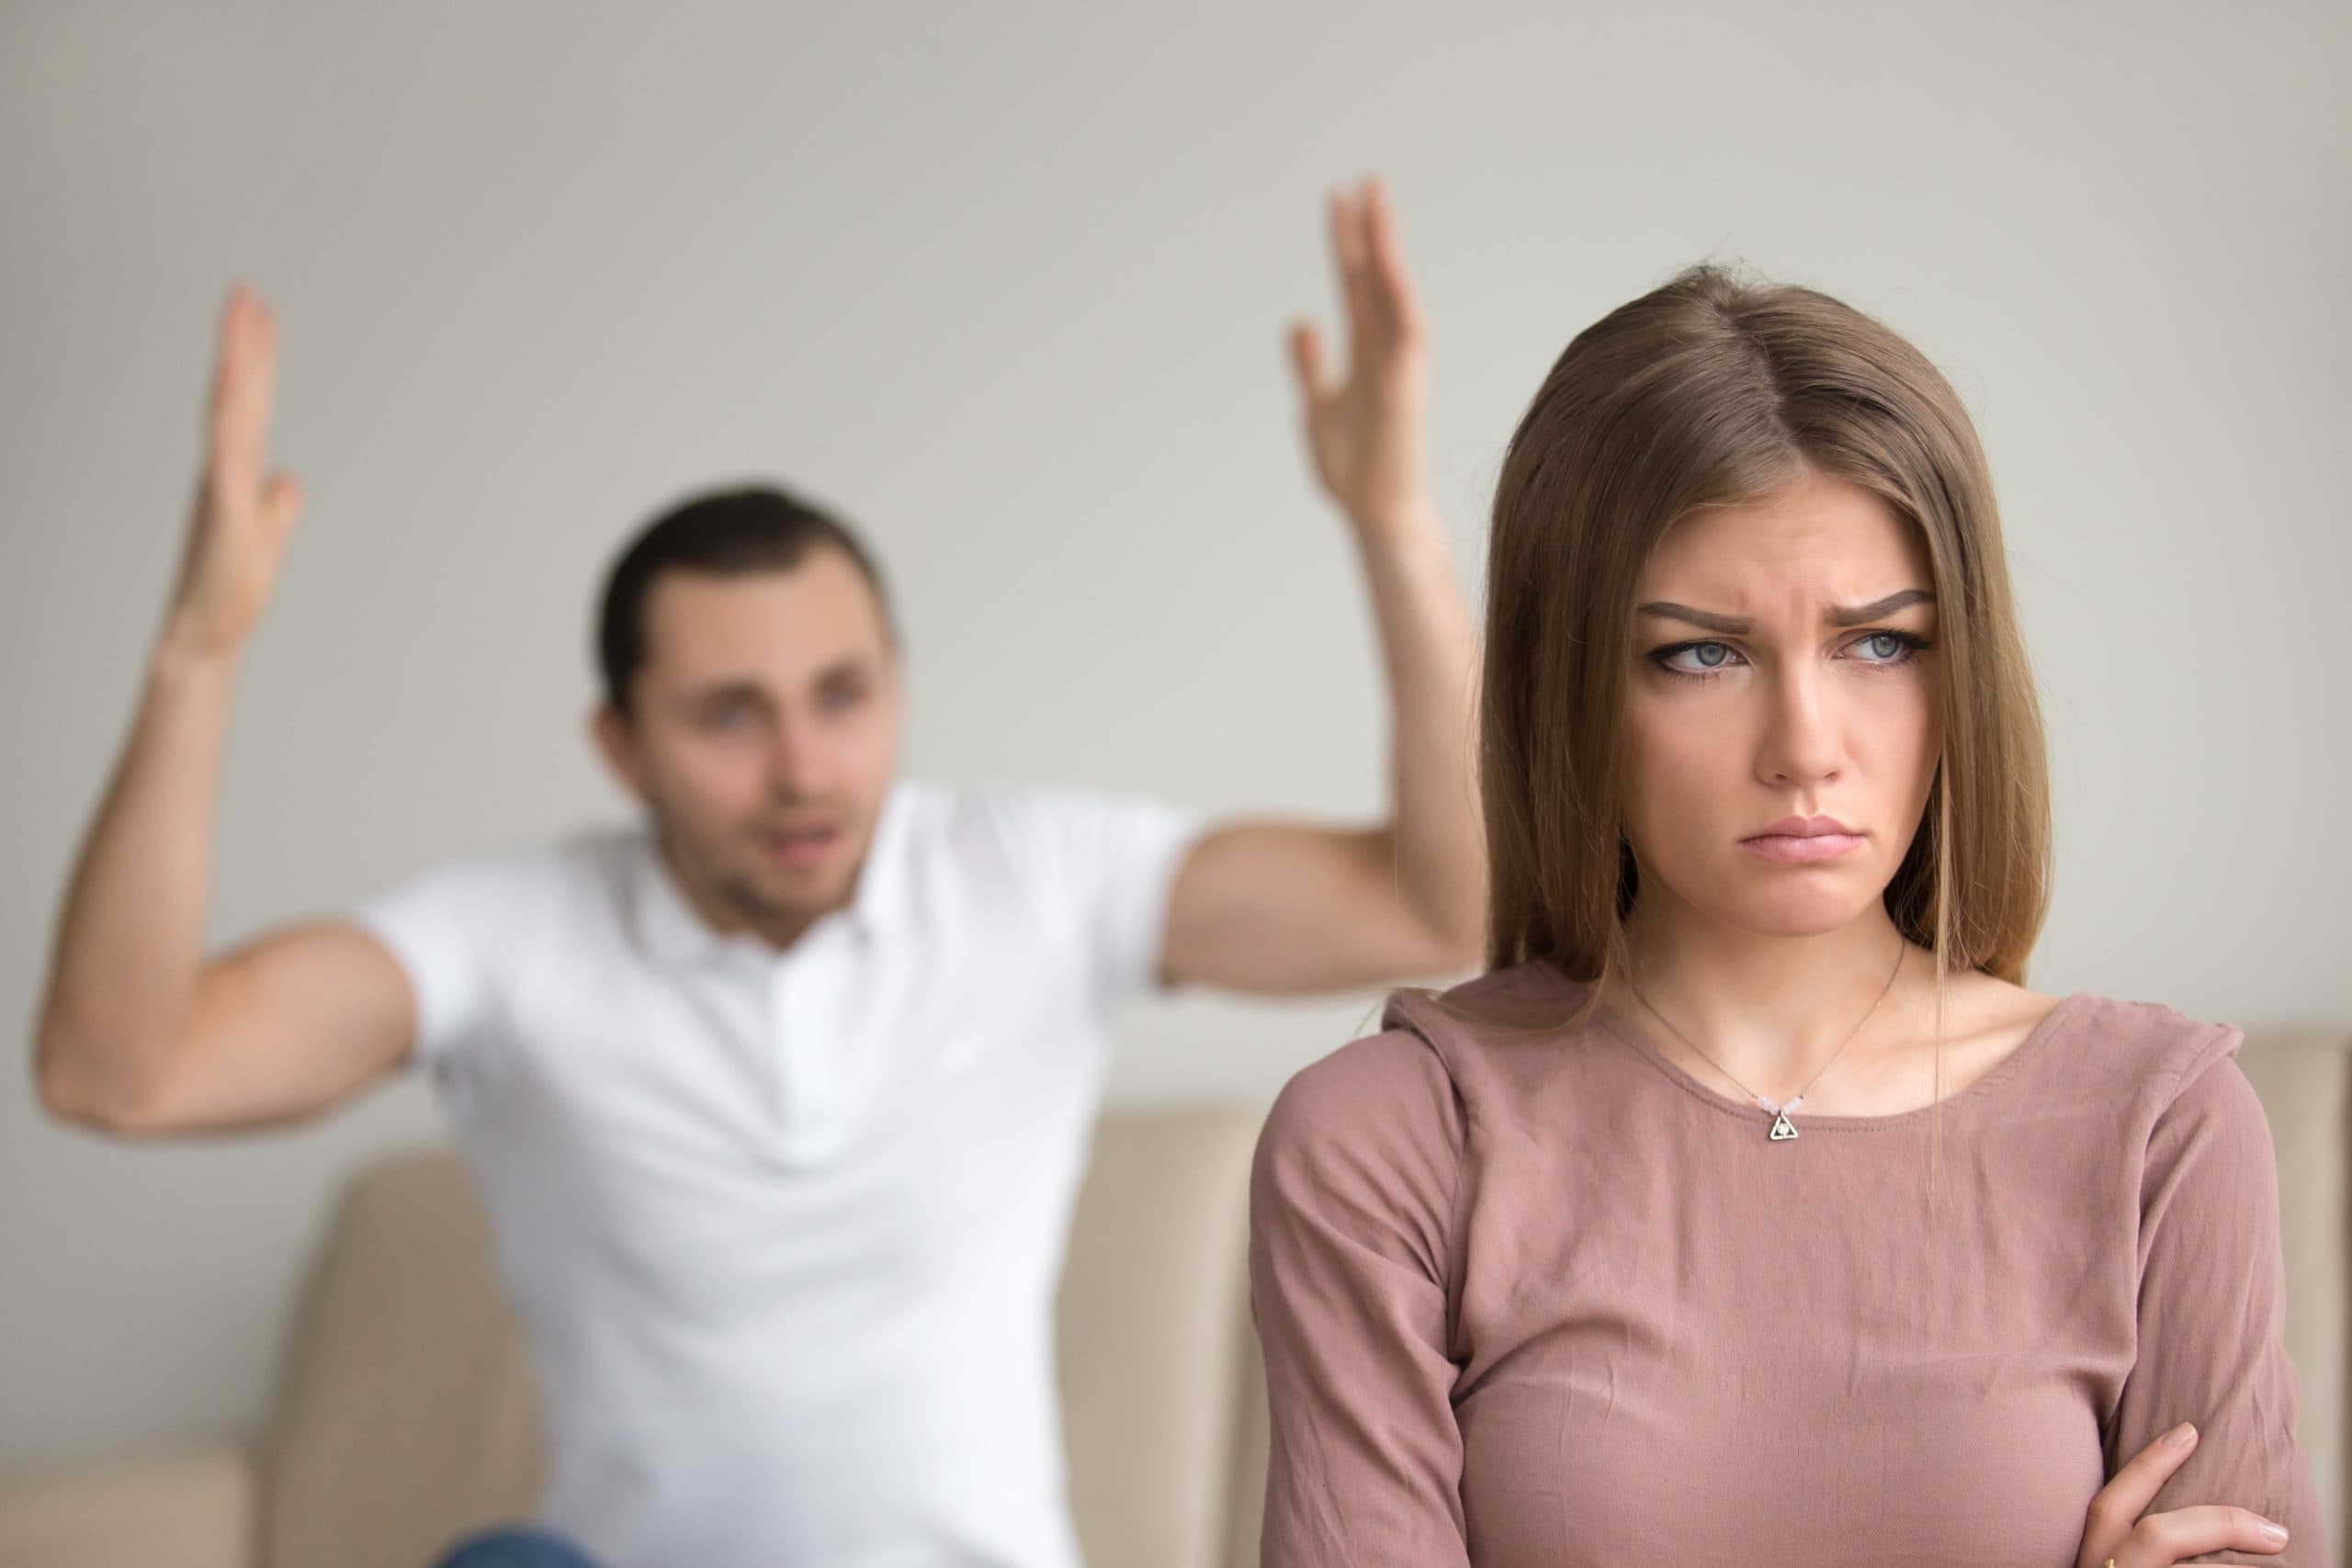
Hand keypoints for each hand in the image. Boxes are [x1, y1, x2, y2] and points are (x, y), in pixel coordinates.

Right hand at [163, 284, 303, 660]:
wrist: (204, 635)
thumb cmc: (230, 592)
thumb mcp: (265, 538)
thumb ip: (275, 506)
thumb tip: (288, 480)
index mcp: (234, 471)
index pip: (246, 403)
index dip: (253, 360)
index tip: (259, 315)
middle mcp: (223, 468)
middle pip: (235, 394)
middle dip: (243, 342)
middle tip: (247, 290)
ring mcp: (221, 484)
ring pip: (229, 410)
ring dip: (236, 362)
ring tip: (243, 314)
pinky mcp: (224, 509)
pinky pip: (227, 453)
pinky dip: (230, 418)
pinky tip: (233, 386)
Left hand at [1288, 175, 1432, 540]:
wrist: (1376, 515)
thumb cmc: (1354, 467)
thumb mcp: (1317, 407)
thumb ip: (1310, 365)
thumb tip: (1300, 319)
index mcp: (1364, 352)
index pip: (1356, 285)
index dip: (1348, 242)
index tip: (1339, 197)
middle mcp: (1385, 351)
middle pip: (1377, 279)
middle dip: (1371, 232)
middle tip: (1363, 181)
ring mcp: (1398, 367)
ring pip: (1396, 297)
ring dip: (1388, 254)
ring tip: (1375, 209)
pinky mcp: (1404, 391)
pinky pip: (1406, 338)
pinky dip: (1399, 302)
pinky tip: (1388, 270)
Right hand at [2077, 1424, 2291, 1565]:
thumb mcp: (2109, 1565)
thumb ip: (2129, 1545)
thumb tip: (2187, 1513)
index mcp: (2090, 1558)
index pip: (2110, 1505)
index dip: (2150, 1464)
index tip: (2189, 1431)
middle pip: (2159, 1537)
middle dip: (2221, 1525)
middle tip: (2276, 1531)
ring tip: (2273, 1559)